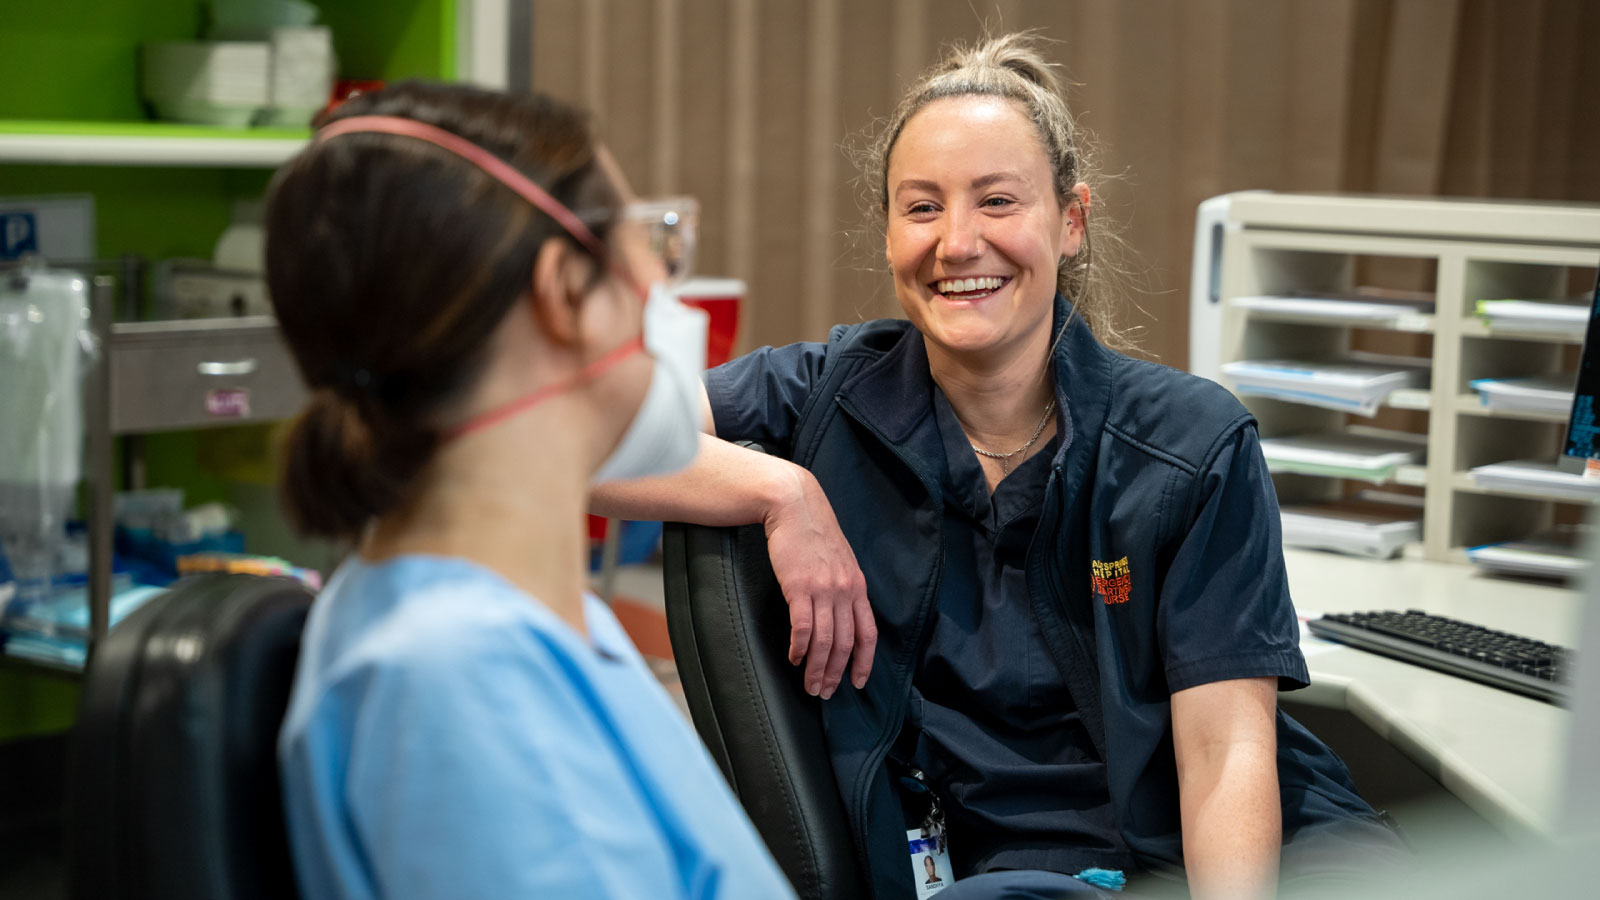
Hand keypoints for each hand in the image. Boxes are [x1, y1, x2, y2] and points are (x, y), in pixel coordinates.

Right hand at [762, 465, 876, 698]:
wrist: (795, 507)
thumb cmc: (815, 534)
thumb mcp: (840, 561)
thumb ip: (844, 588)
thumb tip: (842, 615)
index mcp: (857, 587)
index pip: (868, 634)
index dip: (864, 662)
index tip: (858, 683)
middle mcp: (845, 592)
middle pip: (845, 644)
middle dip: (836, 674)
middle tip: (826, 693)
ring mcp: (823, 590)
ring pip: (825, 641)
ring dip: (818, 669)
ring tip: (811, 686)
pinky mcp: (799, 587)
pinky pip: (802, 627)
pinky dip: (799, 648)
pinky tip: (794, 658)